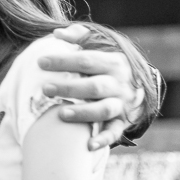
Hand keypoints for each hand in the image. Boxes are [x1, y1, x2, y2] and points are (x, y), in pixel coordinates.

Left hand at [41, 25, 139, 148]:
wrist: (139, 83)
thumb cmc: (108, 61)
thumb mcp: (100, 43)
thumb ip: (79, 35)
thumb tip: (57, 34)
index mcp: (114, 62)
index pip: (86, 61)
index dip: (63, 61)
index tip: (40, 62)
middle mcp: (119, 84)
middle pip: (94, 86)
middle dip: (69, 88)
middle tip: (45, 89)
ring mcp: (122, 104)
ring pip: (104, 110)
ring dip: (83, 113)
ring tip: (61, 114)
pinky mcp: (123, 122)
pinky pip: (114, 132)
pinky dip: (103, 139)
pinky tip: (88, 145)